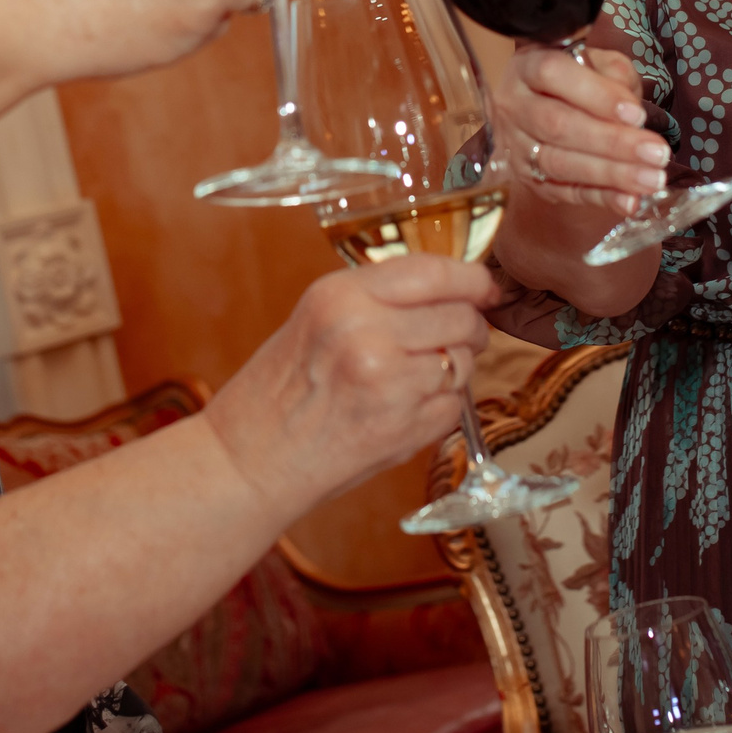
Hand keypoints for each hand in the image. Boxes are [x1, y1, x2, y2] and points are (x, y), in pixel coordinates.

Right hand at [205, 257, 494, 512]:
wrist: (247, 460)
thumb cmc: (277, 391)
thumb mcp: (315, 318)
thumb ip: (375, 298)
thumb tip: (449, 288)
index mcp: (340, 296)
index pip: (434, 272)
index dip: (471, 279)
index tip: (484, 286)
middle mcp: (366, 333)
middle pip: (460, 316)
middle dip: (468, 327)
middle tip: (455, 336)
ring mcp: (389, 383)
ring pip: (463, 362)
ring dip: (453, 370)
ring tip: (413, 379)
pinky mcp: (403, 429)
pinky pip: (453, 407)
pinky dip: (441, 408)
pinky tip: (403, 410)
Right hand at [497, 43, 667, 220]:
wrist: (547, 104)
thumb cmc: (578, 78)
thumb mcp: (599, 62)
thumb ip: (614, 75)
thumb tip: (630, 112)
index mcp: (526, 66)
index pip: (553, 74)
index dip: (596, 95)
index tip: (637, 114)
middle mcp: (513, 105)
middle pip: (557, 125)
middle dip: (612, 142)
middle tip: (656, 153)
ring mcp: (516, 146)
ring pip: (559, 163)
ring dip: (610, 174)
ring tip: (651, 178)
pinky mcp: (528, 179)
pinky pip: (564, 191)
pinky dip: (600, 198)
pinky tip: (630, 201)